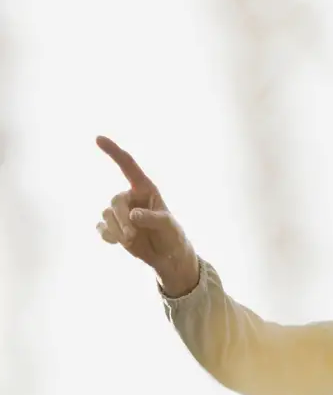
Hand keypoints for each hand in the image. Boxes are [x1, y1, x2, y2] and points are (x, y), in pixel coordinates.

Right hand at [95, 136, 198, 296]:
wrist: (167, 256)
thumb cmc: (172, 235)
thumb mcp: (168, 226)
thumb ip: (152, 218)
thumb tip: (133, 215)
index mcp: (146, 189)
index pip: (128, 165)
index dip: (113, 151)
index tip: (98, 138)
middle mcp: (131, 197)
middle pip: (114, 200)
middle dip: (120, 219)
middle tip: (132, 236)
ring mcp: (120, 212)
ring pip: (106, 215)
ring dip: (117, 230)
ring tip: (132, 240)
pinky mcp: (113, 227)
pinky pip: (101, 227)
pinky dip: (109, 236)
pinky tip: (119, 242)